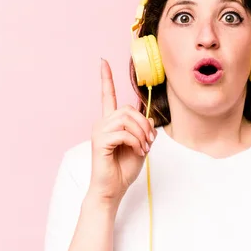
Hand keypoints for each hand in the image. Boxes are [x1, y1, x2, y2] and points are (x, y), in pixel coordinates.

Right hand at [87, 58, 155, 207]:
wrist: (112, 189)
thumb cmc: (123, 169)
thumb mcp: (141, 146)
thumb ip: (144, 130)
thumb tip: (151, 118)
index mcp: (110, 122)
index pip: (108, 96)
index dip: (106, 78)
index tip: (103, 61)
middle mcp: (102, 123)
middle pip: (128, 109)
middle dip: (144, 124)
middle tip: (149, 141)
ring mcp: (99, 131)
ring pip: (127, 119)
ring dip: (141, 134)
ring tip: (143, 148)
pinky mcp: (100, 141)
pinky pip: (124, 132)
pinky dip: (135, 142)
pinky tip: (137, 151)